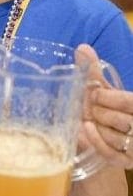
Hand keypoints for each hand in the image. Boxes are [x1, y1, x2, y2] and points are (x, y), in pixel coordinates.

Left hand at [76, 44, 132, 168]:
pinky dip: (96, 142)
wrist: (119, 138)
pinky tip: (85, 130)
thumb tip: (81, 48)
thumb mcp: (109, 93)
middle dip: (100, 113)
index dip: (108, 98)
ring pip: (115, 138)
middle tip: (89, 108)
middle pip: (120, 120)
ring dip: (97, 127)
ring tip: (87, 119)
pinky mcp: (127, 162)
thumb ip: (96, 73)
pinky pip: (112, 155)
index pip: (130, 102)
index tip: (93, 95)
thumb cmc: (112, 111)